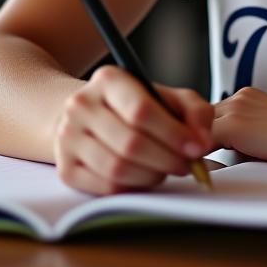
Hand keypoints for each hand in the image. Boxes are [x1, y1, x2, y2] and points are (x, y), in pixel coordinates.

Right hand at [54, 66, 213, 194]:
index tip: (197, 148)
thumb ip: (194, 111)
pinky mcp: (65, 169)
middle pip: (130, 143)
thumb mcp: (167, 97)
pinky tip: (145, 177)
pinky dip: (133, 188)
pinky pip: (105, 188)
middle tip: (187, 165)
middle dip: (167, 158)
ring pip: (117, 168)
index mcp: (108, 79)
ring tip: (166, 169)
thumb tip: (202, 141)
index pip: (141, 110)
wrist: (89, 116)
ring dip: (152, 175)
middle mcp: (81, 105)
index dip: (173, 133)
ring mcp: (68, 138)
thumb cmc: (135, 106)